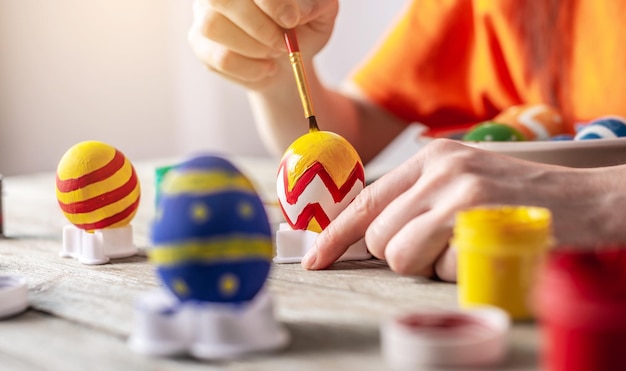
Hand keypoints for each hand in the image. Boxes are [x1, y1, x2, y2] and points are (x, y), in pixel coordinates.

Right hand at [189, 0, 337, 87]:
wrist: (288, 63)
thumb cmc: (302, 30)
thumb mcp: (321, 14)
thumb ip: (317, 4)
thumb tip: (301, 10)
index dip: (271, 2)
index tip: (292, 20)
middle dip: (258, 26)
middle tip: (282, 43)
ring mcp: (204, 14)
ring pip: (213, 26)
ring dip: (253, 47)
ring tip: (274, 53)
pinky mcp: (200, 45)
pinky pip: (220, 58)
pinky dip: (251, 69)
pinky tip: (265, 68)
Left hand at [302, 138, 618, 280]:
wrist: (591, 202)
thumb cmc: (521, 199)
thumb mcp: (464, 181)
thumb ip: (417, 199)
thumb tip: (369, 232)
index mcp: (431, 158)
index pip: (366, 200)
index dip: (335, 234)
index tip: (315, 260)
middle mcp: (441, 170)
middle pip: (380, 238)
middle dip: (403, 255)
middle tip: (443, 245)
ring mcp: (461, 194)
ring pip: (402, 256)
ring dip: (430, 265)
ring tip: (467, 247)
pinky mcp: (481, 223)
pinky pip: (440, 270)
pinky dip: (460, 272)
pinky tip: (488, 252)